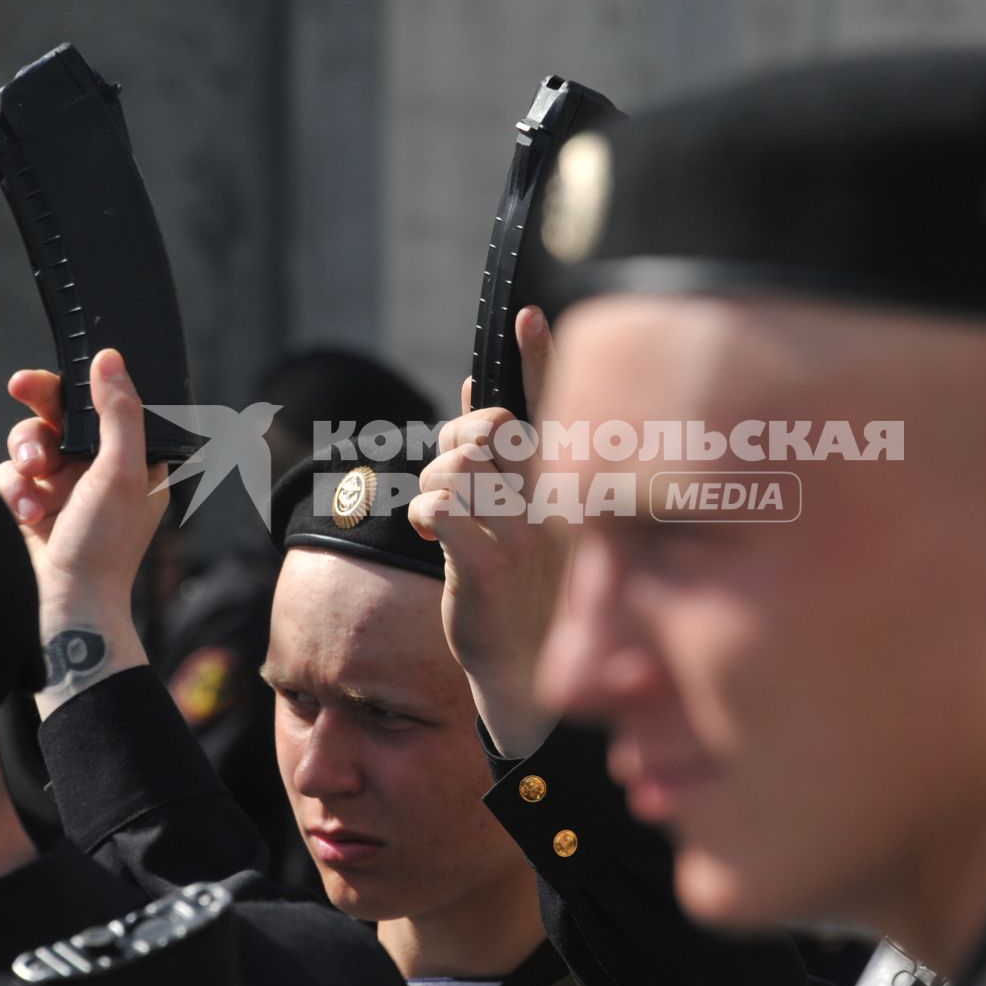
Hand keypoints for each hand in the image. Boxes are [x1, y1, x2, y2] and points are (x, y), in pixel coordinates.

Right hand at [0, 348, 169, 715]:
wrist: (67, 610)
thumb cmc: (105, 547)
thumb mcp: (122, 472)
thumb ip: (118, 413)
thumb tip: (110, 360)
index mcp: (133, 459)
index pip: (104, 404)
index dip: (77, 384)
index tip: (57, 368)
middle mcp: (99, 471)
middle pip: (59, 415)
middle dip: (40, 407)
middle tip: (20, 385)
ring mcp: (63, 490)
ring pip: (30, 443)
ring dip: (26, 455)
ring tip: (33, 478)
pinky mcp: (32, 509)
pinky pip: (12, 478)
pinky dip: (14, 492)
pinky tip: (26, 516)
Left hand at [409, 307, 568, 756]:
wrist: (525, 670)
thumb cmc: (521, 585)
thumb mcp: (520, 513)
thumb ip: (503, 451)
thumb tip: (477, 380)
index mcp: (565, 487)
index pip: (552, 410)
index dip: (540, 358)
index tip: (527, 314)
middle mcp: (551, 505)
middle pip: (487, 430)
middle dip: (454, 443)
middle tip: (450, 477)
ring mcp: (522, 536)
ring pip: (455, 468)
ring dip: (431, 485)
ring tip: (439, 517)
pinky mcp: (486, 567)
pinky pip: (438, 509)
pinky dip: (420, 513)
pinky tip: (427, 535)